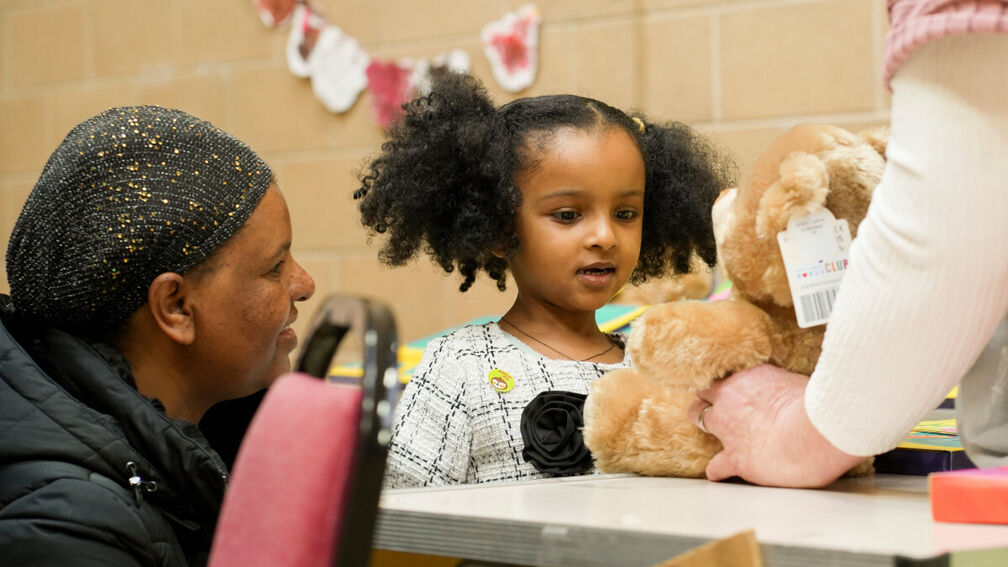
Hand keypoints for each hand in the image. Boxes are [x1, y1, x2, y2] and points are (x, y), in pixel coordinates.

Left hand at [687, 364, 862, 487]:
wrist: (814, 432)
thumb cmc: (816, 405)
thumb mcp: (795, 381)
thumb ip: (780, 385)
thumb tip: (785, 389)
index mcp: (747, 379)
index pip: (725, 378)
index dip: (728, 388)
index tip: (735, 394)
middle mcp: (730, 400)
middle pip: (704, 395)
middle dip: (709, 402)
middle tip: (721, 411)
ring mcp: (728, 430)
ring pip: (699, 419)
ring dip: (707, 426)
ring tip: (718, 435)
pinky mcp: (735, 459)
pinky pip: (715, 467)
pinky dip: (717, 470)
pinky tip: (722, 473)